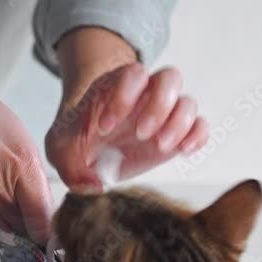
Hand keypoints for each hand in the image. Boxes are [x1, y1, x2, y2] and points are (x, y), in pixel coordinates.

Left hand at [45, 29, 208, 191]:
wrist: (89, 148)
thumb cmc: (75, 141)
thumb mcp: (60, 151)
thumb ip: (70, 168)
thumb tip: (94, 187)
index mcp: (115, 86)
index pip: (131, 74)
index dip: (123, 96)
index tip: (103, 127)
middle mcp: (145, 94)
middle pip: (169, 79)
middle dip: (158, 105)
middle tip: (140, 133)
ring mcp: (164, 113)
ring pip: (187, 102)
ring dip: (178, 123)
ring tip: (158, 146)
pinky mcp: (177, 134)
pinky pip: (201, 126)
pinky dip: (198, 136)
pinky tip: (183, 151)